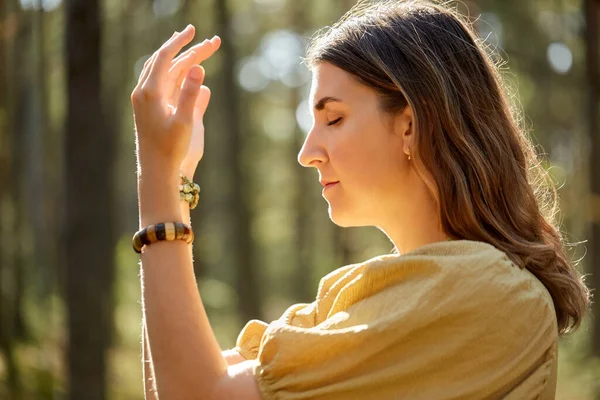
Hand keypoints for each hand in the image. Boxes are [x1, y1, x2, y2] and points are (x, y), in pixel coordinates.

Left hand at [131, 25, 219, 174]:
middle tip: (207, 40)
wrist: (156, 170)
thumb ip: (191, 94)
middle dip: (186, 48)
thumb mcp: (185, 122)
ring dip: (180, 59)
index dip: (180, 42)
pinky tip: (184, 71)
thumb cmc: (171, 149)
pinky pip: (162, 82)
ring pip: (163, 71)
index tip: (194, 31)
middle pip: (166, 61)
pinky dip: (174, 72)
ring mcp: (145, 99)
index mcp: (150, 92)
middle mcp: (144, 92)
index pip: (165, 57)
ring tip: (195, 48)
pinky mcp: (149, 107)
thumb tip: (198, 67)